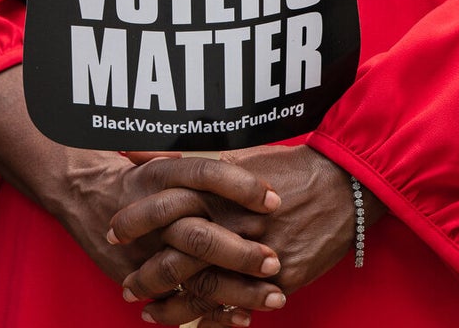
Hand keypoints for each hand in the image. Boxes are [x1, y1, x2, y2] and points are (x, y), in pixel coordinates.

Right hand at [0, 71, 281, 319]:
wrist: (77, 190)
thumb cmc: (134, 171)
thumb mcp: (162, 153)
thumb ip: (201, 161)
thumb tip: (255, 162)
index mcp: (159, 175)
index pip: (205, 175)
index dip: (242, 187)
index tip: (276, 199)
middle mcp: (151, 211)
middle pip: (198, 234)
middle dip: (239, 251)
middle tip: (275, 261)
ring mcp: (142, 249)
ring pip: (189, 274)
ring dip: (234, 289)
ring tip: (274, 297)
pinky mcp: (135, 275)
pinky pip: (173, 299)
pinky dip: (208, 312)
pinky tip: (242, 317)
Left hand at [114, 145, 365, 323]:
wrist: (345, 185)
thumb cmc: (288, 167)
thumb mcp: (236, 155)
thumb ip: (186, 159)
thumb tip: (133, 149)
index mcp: (220, 193)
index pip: (165, 212)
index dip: (135, 225)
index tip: (113, 234)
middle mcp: (235, 226)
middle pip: (179, 259)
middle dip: (147, 276)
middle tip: (126, 286)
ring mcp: (259, 257)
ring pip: (206, 292)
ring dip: (174, 308)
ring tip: (150, 313)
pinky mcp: (283, 279)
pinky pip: (242, 307)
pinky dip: (216, 319)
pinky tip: (196, 323)